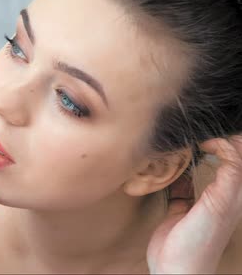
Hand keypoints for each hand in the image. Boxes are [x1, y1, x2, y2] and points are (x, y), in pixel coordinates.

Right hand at [147, 136, 241, 273]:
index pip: (239, 159)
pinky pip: (179, 186)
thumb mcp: (219, 205)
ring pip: (200, 172)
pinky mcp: (180, 209)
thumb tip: (229, 148)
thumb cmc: (199, 243)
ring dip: (192, 159)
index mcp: (234, 195)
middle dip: (214, 147)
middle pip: (224, 163)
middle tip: (197, 139)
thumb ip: (229, 177)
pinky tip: (166, 170)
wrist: (175, 269)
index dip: (227, 143)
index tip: (206, 140)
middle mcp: (220, 196)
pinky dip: (174, 175)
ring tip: (182, 149)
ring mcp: (199, 202)